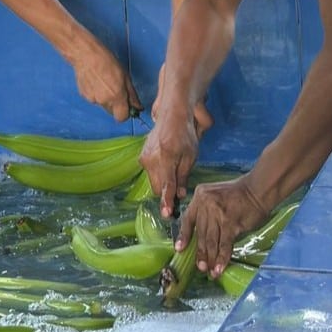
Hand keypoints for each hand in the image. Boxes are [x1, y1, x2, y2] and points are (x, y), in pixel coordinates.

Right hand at [71, 42, 141, 120]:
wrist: (85, 55)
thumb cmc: (107, 61)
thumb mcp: (125, 76)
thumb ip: (132, 95)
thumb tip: (138, 107)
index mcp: (116, 96)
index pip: (122, 117)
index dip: (126, 113)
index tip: (127, 105)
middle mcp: (104, 101)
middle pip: (112, 112)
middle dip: (116, 105)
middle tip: (116, 90)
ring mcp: (92, 99)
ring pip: (103, 105)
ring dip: (106, 98)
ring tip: (104, 82)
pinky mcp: (84, 95)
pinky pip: (94, 99)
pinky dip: (96, 93)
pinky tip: (95, 81)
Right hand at [144, 89, 212, 217]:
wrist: (171, 116)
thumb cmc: (184, 135)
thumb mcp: (190, 156)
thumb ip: (183, 176)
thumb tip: (179, 195)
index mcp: (166, 158)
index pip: (166, 184)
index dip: (167, 201)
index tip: (167, 214)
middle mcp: (152, 159)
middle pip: (157, 187)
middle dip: (166, 191)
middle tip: (179, 188)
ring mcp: (144, 157)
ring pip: (152, 181)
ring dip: (162, 182)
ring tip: (173, 169)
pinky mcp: (142, 156)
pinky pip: (149, 173)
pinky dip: (158, 174)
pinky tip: (166, 163)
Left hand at [176, 178, 268, 277]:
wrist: (257, 190)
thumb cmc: (238, 195)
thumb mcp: (215, 195)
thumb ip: (206, 211)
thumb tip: (201, 236)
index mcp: (200, 196)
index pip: (188, 218)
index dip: (183, 236)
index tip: (179, 249)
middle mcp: (206, 204)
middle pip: (200, 233)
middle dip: (200, 253)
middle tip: (200, 267)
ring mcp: (218, 214)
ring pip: (211, 241)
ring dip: (211, 258)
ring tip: (211, 271)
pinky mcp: (231, 223)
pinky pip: (224, 244)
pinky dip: (222, 258)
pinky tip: (220, 267)